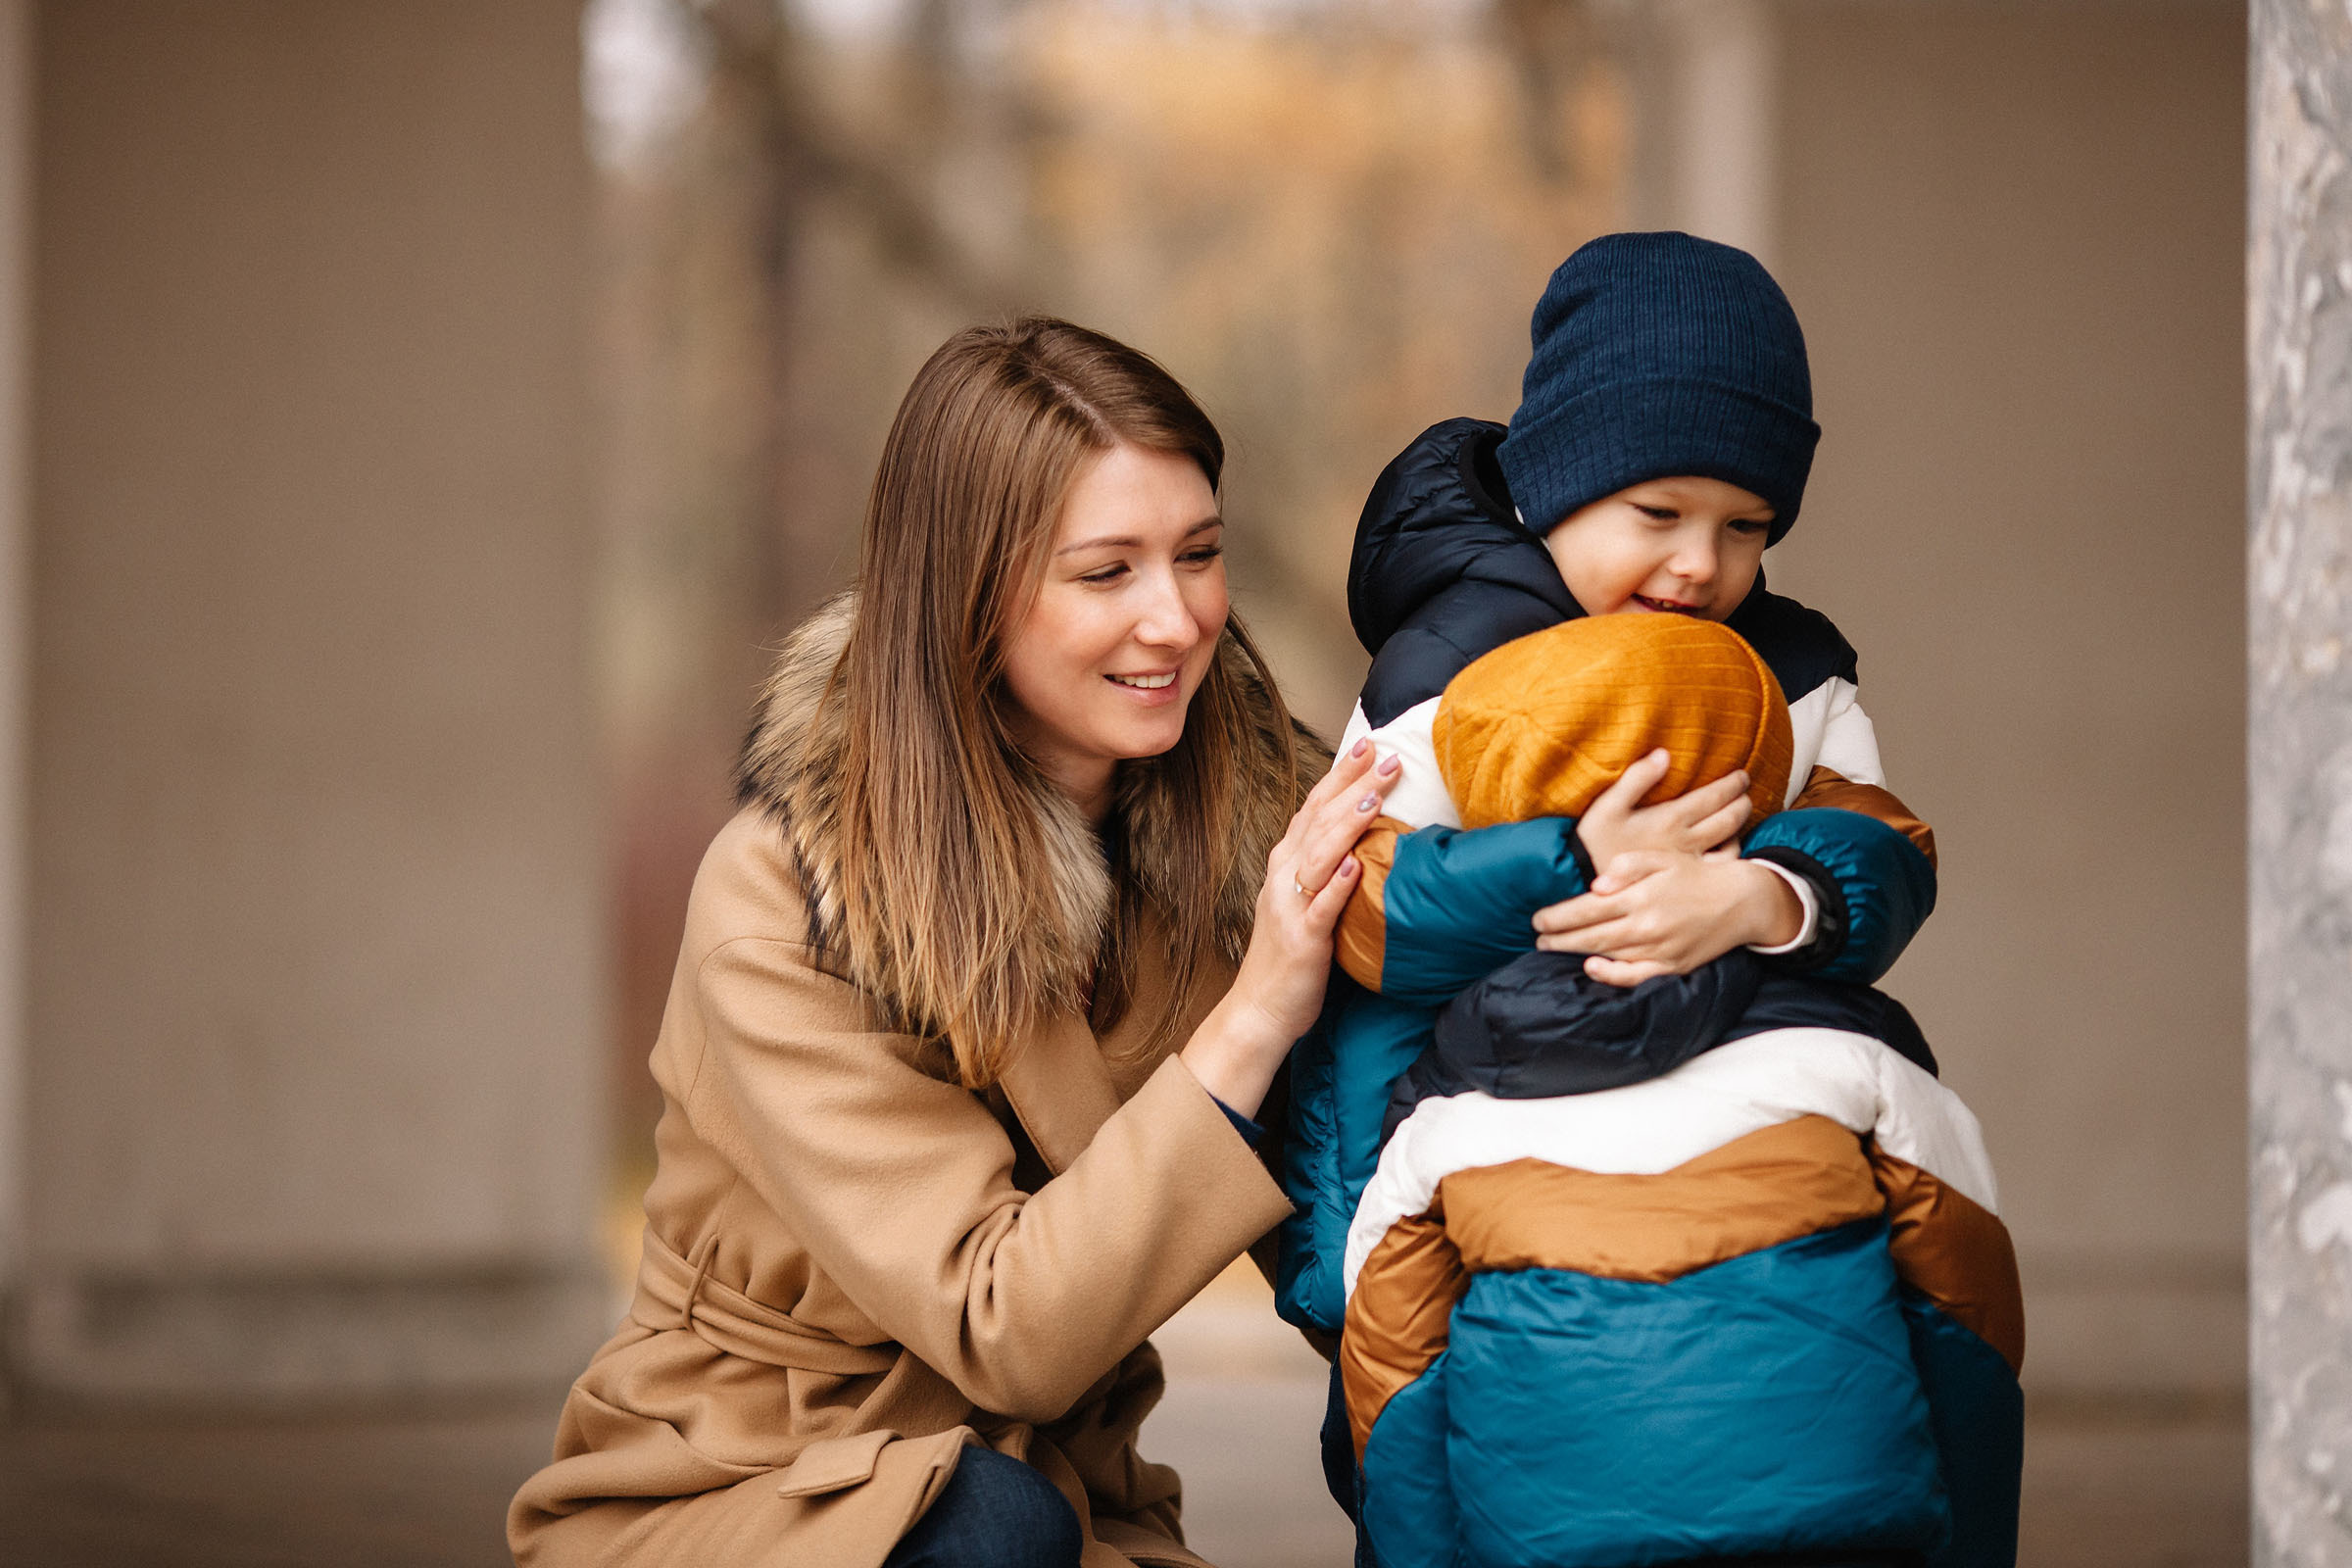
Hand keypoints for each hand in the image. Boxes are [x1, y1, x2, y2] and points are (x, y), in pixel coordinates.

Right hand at [1182, 738, 1400, 1113]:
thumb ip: (1328, 868)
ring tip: (1374, 797)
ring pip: (1321, 854)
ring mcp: (1292, 906)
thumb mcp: (1306, 901)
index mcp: (1287, 864)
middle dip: (1353, 786)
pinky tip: (1358, 865)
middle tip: (1385, 757)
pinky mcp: (1303, 938)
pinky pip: (1321, 907)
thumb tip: (1365, 838)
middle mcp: (1285, 876)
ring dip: (1347, 824)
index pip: (1315, 807)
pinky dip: (1339, 885)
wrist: (1260, 1009)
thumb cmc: (1290, 957)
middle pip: (1320, 820)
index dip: (1340, 775)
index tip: (1368, 745)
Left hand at [1530, 849, 1802, 986]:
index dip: (1557, 917)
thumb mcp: (1662, 858)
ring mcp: (1660, 949)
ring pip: (1608, 954)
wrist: (1742, 900)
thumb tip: (1596, 886)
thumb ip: (1626, 867)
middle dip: (1558, 938)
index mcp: (1640, 896)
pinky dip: (1612, 976)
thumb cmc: (1696, 875)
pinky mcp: (1673, 967)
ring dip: (1577, 952)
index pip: (1586, 910)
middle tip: (1537, 939)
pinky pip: (1636, 977)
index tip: (1537, 919)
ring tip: (1554, 949)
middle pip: (1590, 935)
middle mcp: (1647, 926)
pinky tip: (1592, 968)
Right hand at [1575, 750, 1752, 874]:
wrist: (1583, 882)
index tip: (1741, 777)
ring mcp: (1689, 864)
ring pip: (1731, 845)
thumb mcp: (1608, 805)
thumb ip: (1637, 778)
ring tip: (1739, 819)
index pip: (1715, 796)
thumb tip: (1663, 754)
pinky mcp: (1685, 883)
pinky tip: (1727, 852)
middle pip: (1729, 819)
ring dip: (1740, 829)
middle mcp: (1686, 841)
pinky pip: (1719, 871)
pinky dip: (1731, 858)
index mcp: (1671, 818)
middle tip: (1745, 793)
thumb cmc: (1592, 842)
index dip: (1733, 784)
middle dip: (1742, 802)